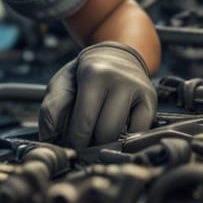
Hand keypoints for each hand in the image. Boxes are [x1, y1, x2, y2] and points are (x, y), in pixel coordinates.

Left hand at [38, 42, 156, 147]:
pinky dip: (127, 140)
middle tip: (85, 145)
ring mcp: (139, 90)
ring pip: (123, 135)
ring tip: (98, 139)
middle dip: (92, 145)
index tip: (72, 147)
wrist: (116, 56)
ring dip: (108, 145)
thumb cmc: (86, 74)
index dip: (76, 141)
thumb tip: (50, 140)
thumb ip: (51, 110)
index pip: (84, 121)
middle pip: (105, 132)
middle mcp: (120, 80)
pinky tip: (117, 133)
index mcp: (94, 74)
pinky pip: (140, 133)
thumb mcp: (61, 83)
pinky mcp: (152, 101)